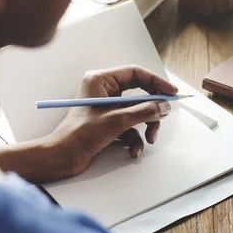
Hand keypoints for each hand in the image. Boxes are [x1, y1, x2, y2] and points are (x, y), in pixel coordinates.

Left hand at [48, 65, 177, 177]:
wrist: (61, 158)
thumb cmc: (78, 135)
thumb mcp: (116, 121)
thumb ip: (144, 111)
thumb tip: (164, 106)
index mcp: (101, 80)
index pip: (136, 73)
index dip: (156, 82)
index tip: (171, 92)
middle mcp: (105, 91)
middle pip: (140, 93)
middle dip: (152, 109)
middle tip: (164, 114)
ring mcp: (108, 107)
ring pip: (138, 111)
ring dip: (146, 126)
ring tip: (149, 139)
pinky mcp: (109, 122)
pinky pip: (131, 125)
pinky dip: (136, 138)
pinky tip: (134, 150)